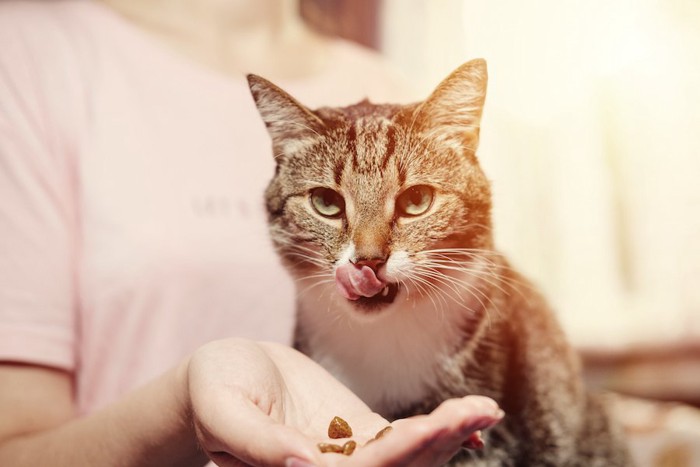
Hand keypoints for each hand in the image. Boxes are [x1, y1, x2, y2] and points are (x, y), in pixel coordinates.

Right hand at [185, 338, 503, 466]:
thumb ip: (255, 442)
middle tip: (482, 409)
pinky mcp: (359, 437)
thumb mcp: (221, 409)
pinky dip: (439, 434)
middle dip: (438, 443)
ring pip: (406, 459)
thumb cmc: (213, 389)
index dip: (401, 455)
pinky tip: (471, 421)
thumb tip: (300, 463)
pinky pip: (404, 442)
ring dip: (447, 437)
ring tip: (486, 409)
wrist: (223, 376)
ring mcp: (349, 458)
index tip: (437, 425)